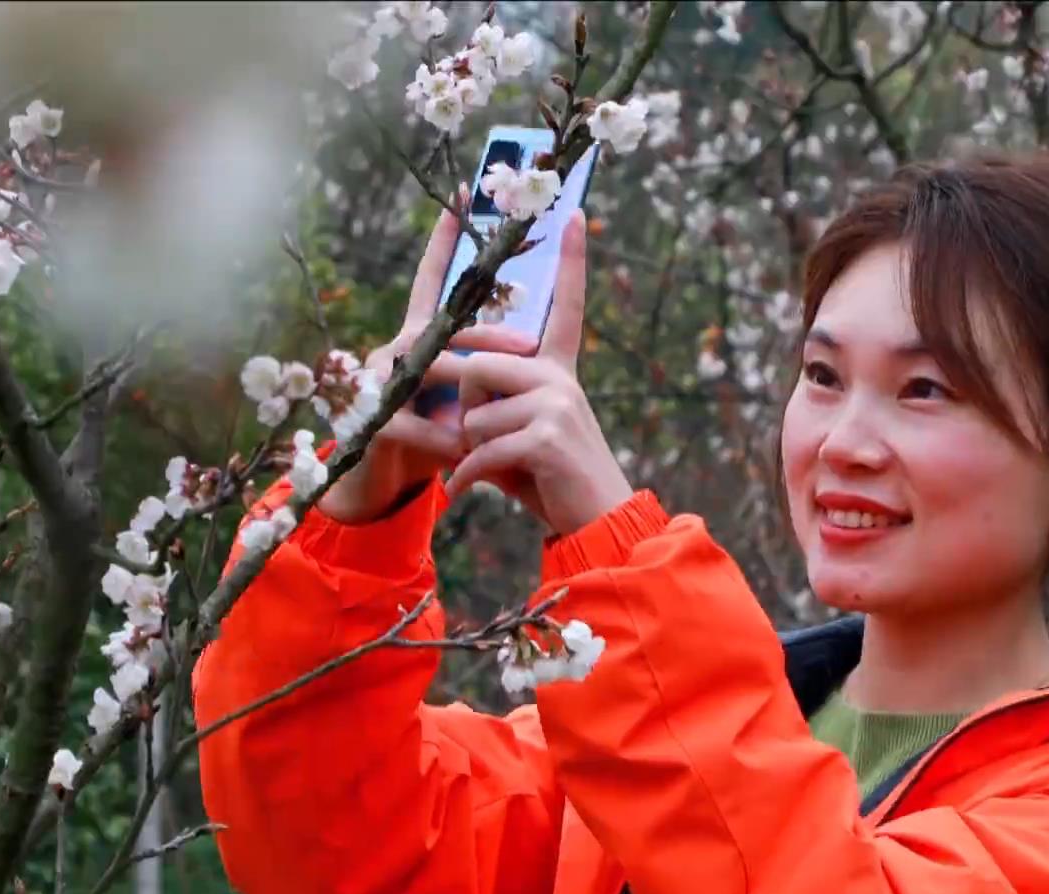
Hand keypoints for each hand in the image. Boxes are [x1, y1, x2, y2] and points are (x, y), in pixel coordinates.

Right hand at [318, 202, 539, 524]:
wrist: (385, 480)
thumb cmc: (432, 435)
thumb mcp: (465, 399)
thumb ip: (488, 373)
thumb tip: (534, 353)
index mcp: (422, 336)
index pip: (432, 281)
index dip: (444, 243)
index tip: (461, 200)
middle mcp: (398, 346)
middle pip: (448, 328)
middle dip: (491, 339)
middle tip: (532, 350)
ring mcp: (378, 378)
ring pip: (432, 370)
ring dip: (468, 395)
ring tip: (498, 414)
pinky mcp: (370, 416)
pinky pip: (412, 421)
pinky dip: (441, 438)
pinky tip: (461, 451)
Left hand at [444, 212, 633, 536]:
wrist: (597, 525)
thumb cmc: (551, 481)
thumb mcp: (521, 435)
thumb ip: (494, 408)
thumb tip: (451, 405)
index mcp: (558, 370)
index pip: (566, 307)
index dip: (572, 262)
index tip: (574, 213)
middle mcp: (559, 377)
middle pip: (476, 367)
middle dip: (459, 409)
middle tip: (471, 443)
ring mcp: (555, 404)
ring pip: (472, 414)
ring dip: (468, 451)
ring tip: (493, 472)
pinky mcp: (545, 436)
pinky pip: (479, 447)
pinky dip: (465, 476)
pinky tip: (466, 493)